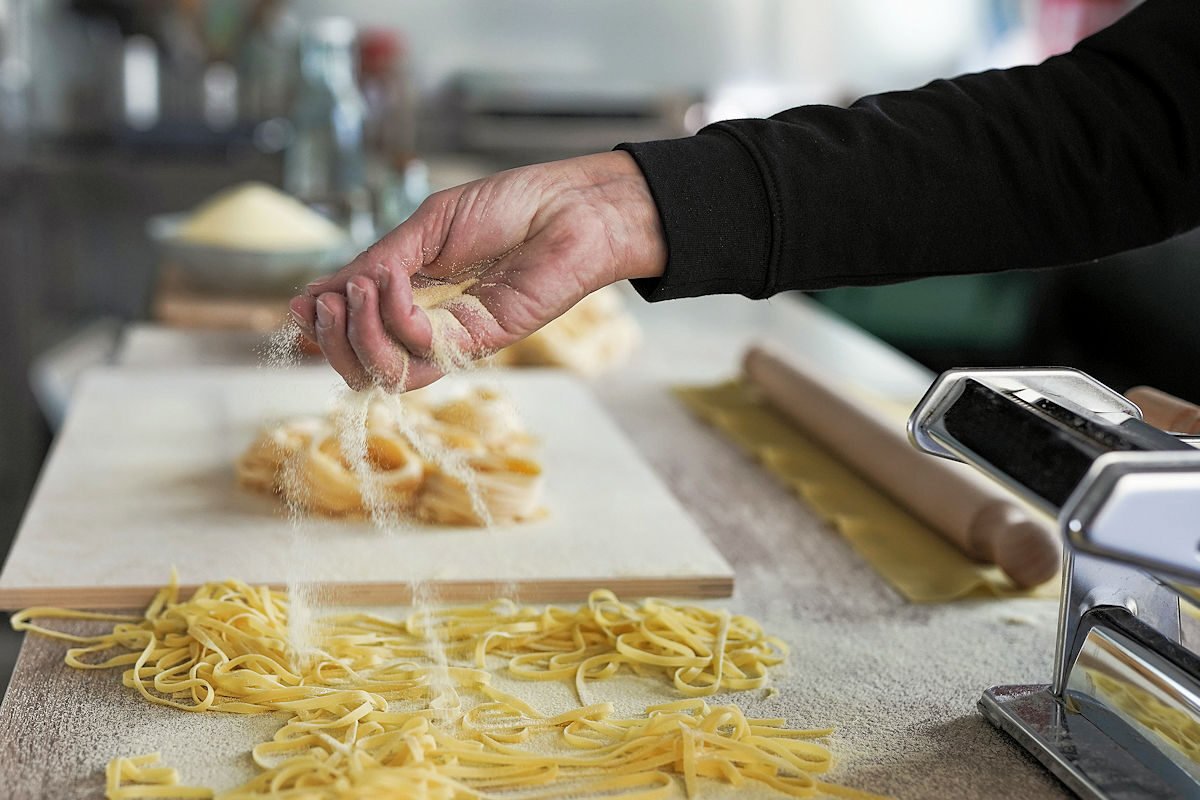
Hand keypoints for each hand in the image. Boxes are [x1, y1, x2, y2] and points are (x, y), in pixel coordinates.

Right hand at [290, 151, 665, 390]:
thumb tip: (309, 299)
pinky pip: (420, 353)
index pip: (355, 342)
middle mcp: (431, 331)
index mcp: (415, 303)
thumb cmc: (509, 207)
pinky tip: (395, 282)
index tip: (301, 305)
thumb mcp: (424, 228)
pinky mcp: (481, 343)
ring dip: (357, 333)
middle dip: (332, 339)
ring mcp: (455, 341)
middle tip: (327, 302)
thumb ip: (374, 265)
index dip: (321, 332)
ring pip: (386, 374)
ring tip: (358, 289)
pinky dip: (394, 320)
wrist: (569, 205)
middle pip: (363, 370)